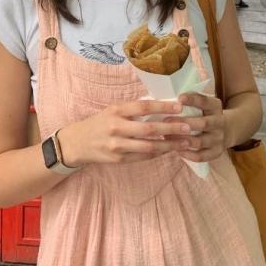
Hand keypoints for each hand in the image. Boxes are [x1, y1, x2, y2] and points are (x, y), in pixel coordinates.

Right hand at [58, 100, 192, 165]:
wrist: (76, 143)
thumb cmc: (99, 123)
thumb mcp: (112, 111)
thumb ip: (132, 110)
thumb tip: (161, 106)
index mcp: (116, 111)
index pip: (143, 107)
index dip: (163, 106)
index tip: (180, 105)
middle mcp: (116, 127)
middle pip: (149, 128)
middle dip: (172, 128)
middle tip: (189, 127)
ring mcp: (117, 145)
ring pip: (149, 146)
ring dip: (169, 145)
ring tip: (185, 142)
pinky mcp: (119, 159)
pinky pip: (143, 157)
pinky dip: (158, 153)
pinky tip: (169, 150)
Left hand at [168, 92, 226, 161]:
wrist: (225, 130)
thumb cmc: (202, 114)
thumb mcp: (201, 104)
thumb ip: (187, 101)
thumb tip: (164, 100)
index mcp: (215, 106)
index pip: (205, 101)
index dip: (193, 99)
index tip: (179, 98)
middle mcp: (220, 122)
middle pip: (204, 123)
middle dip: (184, 122)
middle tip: (165, 121)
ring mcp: (219, 138)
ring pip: (200, 141)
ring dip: (182, 140)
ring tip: (166, 137)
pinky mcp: (216, 152)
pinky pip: (201, 156)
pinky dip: (188, 154)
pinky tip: (176, 149)